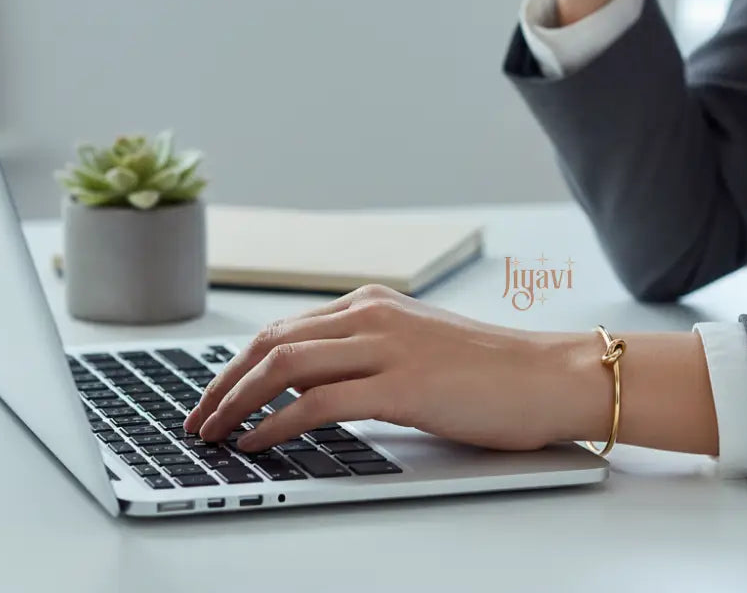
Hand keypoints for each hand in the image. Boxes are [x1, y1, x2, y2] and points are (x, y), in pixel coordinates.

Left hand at [183, 284, 610, 452]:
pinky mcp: (403, 385)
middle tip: (198, 418)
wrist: (548, 375)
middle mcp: (372, 315)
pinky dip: (277, 424)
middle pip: (272, 342)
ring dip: (238, 401)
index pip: (284, 329)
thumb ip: (363, 356)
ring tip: (212, 433)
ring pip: (285, 365)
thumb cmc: (490, 370)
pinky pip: (319, 402)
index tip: (215, 395)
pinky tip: (255, 442)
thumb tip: (305, 388)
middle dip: (224, 383)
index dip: (239, 365)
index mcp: (372, 303)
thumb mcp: (415, 348)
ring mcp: (387, 346)